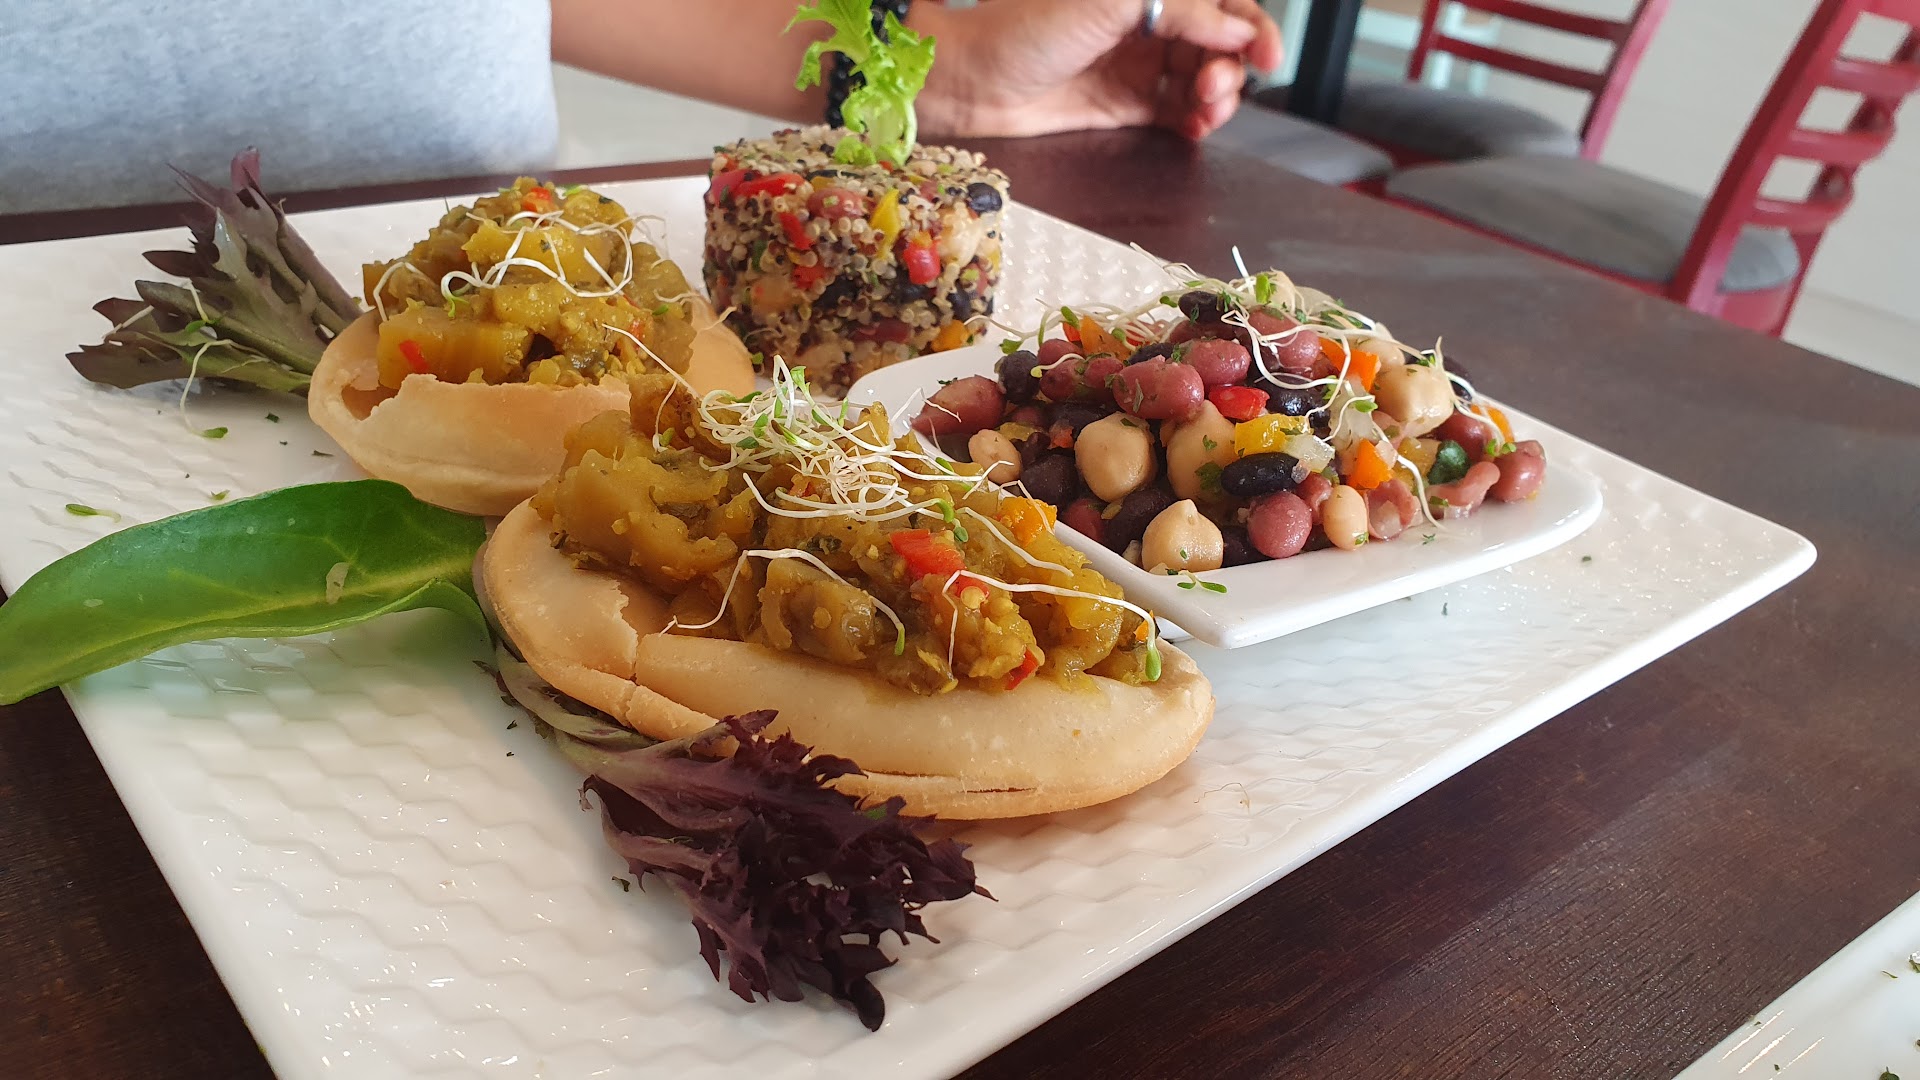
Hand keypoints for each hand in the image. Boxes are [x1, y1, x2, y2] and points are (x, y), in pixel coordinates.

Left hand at [918, 0, 1284, 140]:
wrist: (975, 81)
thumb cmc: (1026, 28)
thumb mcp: (1114, 2)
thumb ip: (1183, 10)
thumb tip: (1237, 28)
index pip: (1222, 3)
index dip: (1251, 26)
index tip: (1268, 56)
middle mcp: (1149, 23)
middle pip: (1221, 45)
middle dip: (1231, 67)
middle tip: (1213, 88)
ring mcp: (1141, 65)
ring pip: (1206, 82)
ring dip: (1219, 98)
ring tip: (1204, 111)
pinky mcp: (1128, 106)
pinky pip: (1180, 114)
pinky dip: (1197, 122)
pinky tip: (1195, 127)